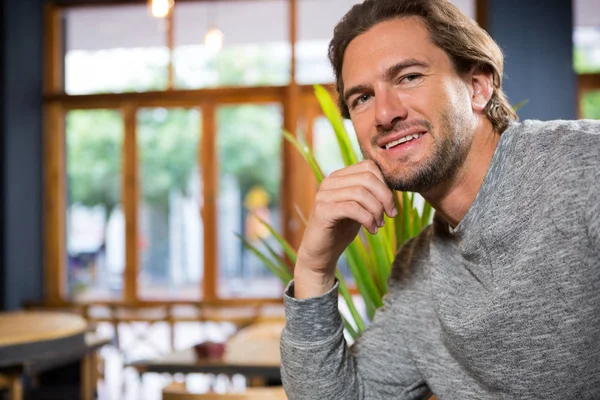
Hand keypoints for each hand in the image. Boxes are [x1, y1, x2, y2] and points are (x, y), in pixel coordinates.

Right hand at [294, 160, 396, 297]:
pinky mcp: (322, 211)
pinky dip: (367, 219)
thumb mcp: (360, 207)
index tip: (390, 205)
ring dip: (376, 210)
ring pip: (360, 193)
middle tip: (390, 215)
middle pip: (366, 178)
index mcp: (339, 176)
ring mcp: (324, 195)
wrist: (321, 253)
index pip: (368, 166)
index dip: (385, 184)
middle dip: (385, 197)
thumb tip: (393, 186)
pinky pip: (352, 208)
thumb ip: (370, 193)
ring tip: (379, 225)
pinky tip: (372, 230)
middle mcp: (329, 182)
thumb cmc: (342, 229)